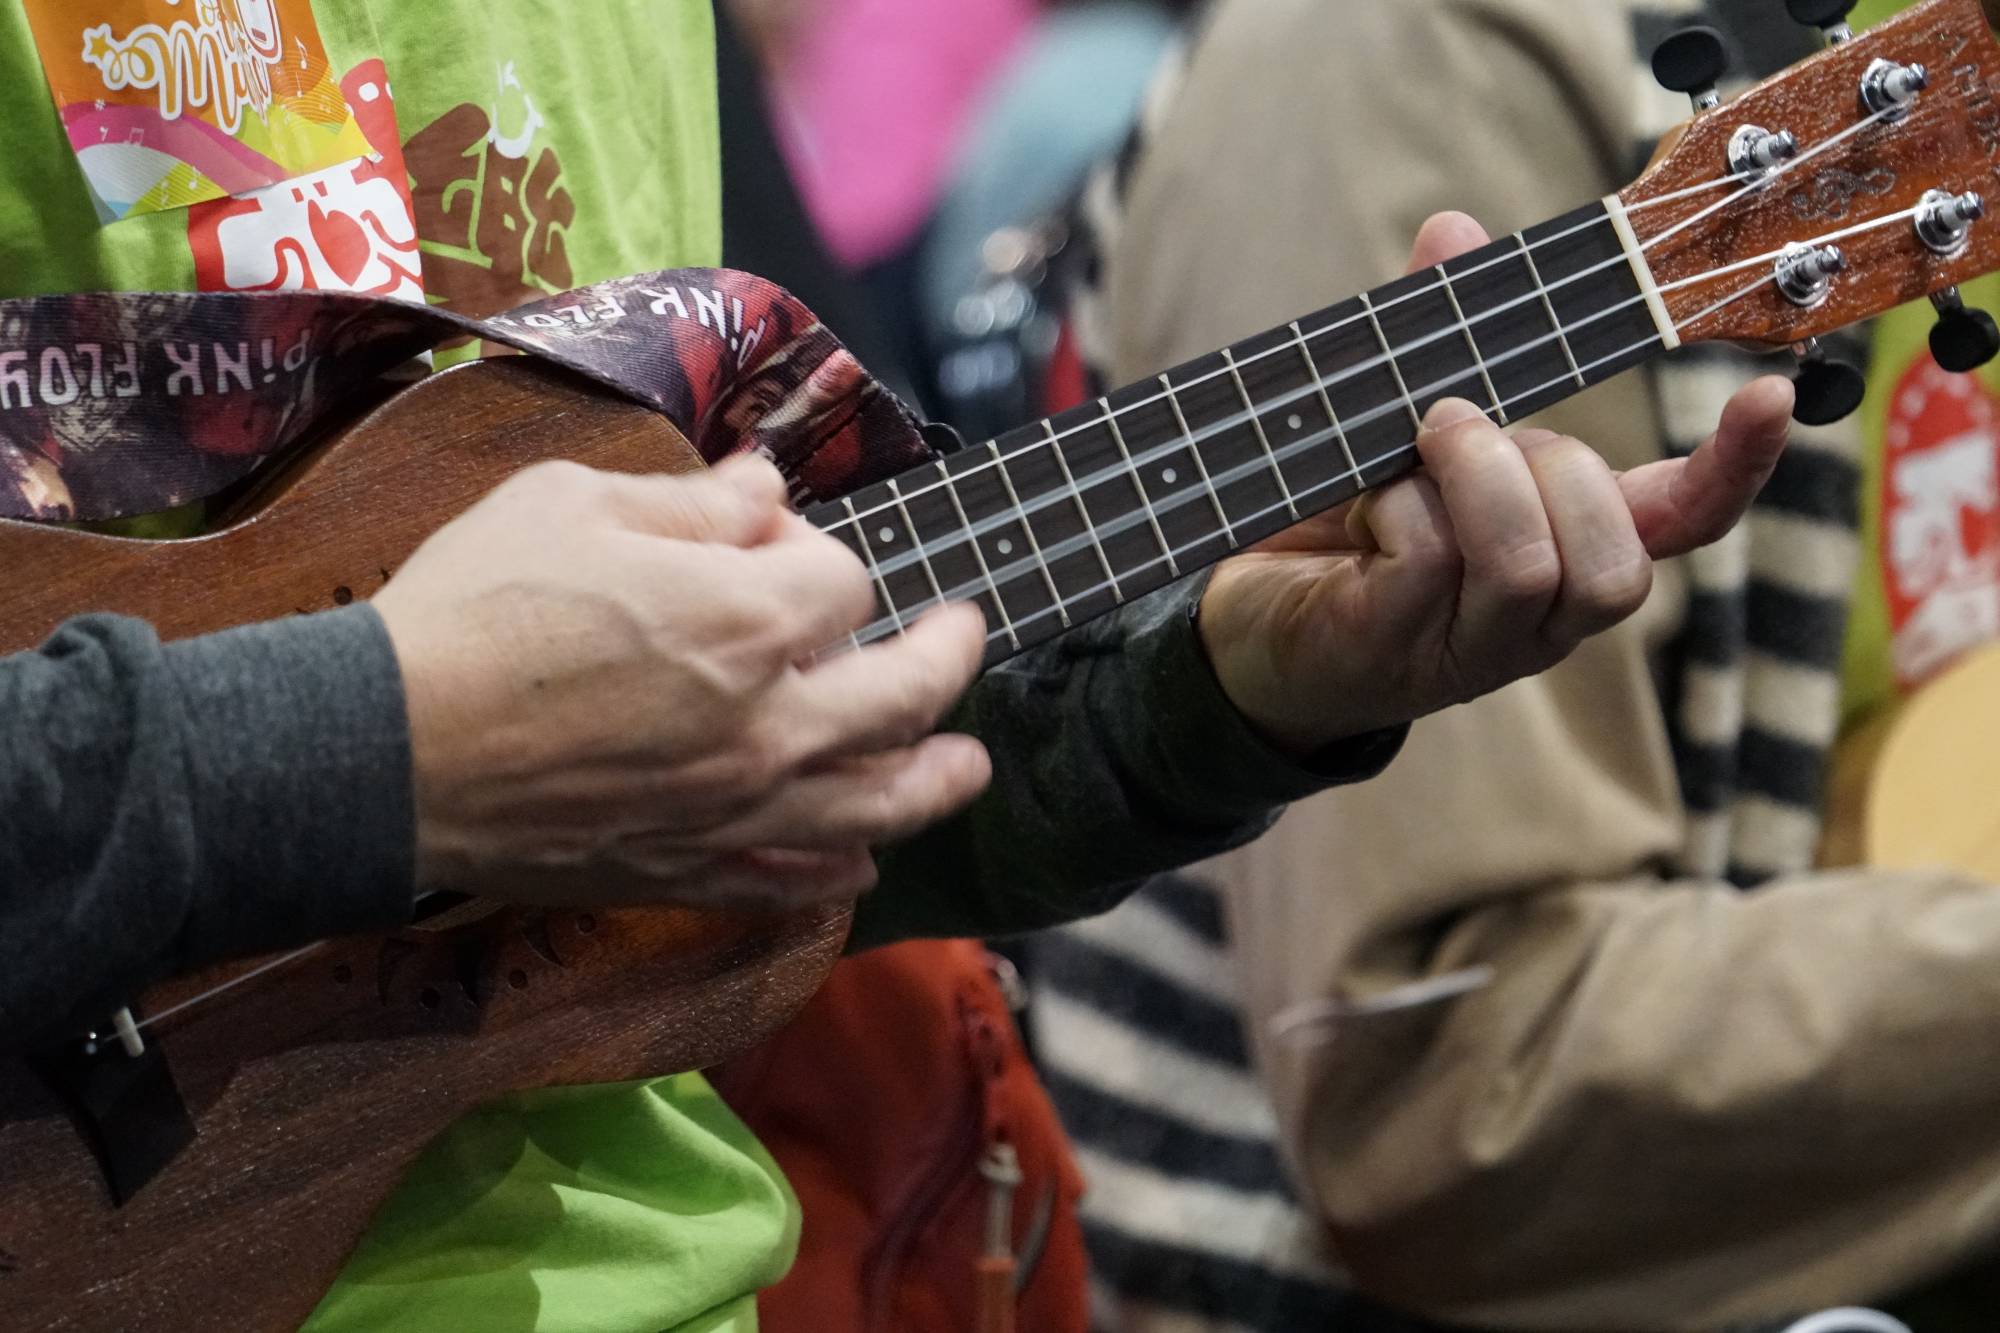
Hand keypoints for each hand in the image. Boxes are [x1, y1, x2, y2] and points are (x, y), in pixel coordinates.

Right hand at [372, 456, 990, 908]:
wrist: (382, 753)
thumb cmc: (471, 608)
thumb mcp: (572, 504)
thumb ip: (690, 499)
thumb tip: (765, 488)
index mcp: (747, 618)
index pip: (846, 582)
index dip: (818, 551)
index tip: (777, 541)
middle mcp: (769, 724)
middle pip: (906, 697)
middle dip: (948, 659)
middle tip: (965, 635)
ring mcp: (738, 811)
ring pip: (879, 806)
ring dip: (937, 781)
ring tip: (968, 765)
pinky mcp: (690, 873)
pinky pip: (795, 882)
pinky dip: (840, 869)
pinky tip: (862, 856)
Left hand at [1199, 212, 1791, 754]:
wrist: (1227, 618)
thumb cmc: (1328, 519)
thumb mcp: (1391, 422)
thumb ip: (1433, 334)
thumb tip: (1454, 229)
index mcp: (1559, 549)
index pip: (1681, 526)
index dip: (1735, 469)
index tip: (1773, 391)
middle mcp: (1534, 619)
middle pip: (1618, 561)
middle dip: (1550, 463)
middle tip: (1459, 429)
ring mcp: (1469, 649)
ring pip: (1535, 564)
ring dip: (1478, 476)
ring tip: (1419, 450)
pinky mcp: (1395, 652)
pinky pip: (1435, 561)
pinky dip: (1396, 508)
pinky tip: (1359, 514)